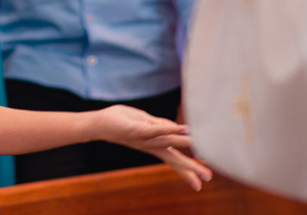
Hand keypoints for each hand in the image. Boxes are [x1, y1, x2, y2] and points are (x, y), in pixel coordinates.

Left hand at [93, 105, 212, 190]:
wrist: (99, 125)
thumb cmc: (121, 122)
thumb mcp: (144, 123)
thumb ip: (160, 126)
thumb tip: (177, 128)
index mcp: (154, 147)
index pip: (174, 159)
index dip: (188, 169)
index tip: (203, 183)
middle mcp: (151, 147)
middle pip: (174, 158)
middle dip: (190, 168)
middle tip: (207, 178)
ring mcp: (145, 139)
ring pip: (168, 143)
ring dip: (185, 145)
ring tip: (201, 150)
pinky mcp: (138, 130)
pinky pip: (156, 130)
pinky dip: (170, 129)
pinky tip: (183, 129)